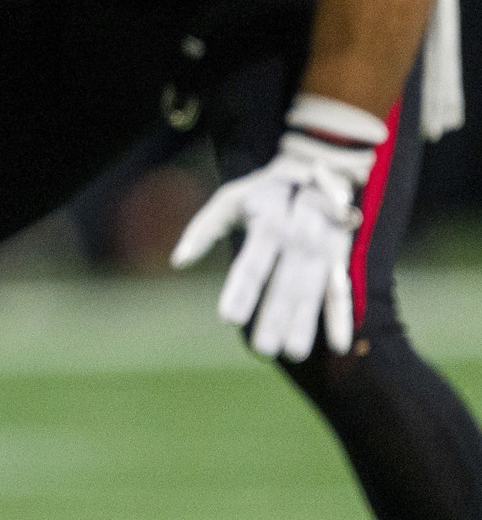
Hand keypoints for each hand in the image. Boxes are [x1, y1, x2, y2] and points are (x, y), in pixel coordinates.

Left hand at [172, 102, 382, 362]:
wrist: (319, 166)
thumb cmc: (264, 191)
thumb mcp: (229, 199)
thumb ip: (203, 230)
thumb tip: (177, 261)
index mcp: (267, 224)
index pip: (251, 265)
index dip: (241, 291)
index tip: (229, 319)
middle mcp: (297, 239)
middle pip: (285, 284)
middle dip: (274, 316)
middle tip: (262, 349)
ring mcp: (322, 250)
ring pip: (313, 291)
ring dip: (305, 323)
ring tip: (293, 353)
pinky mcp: (340, 257)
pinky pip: (342, 290)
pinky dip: (341, 316)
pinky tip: (339, 345)